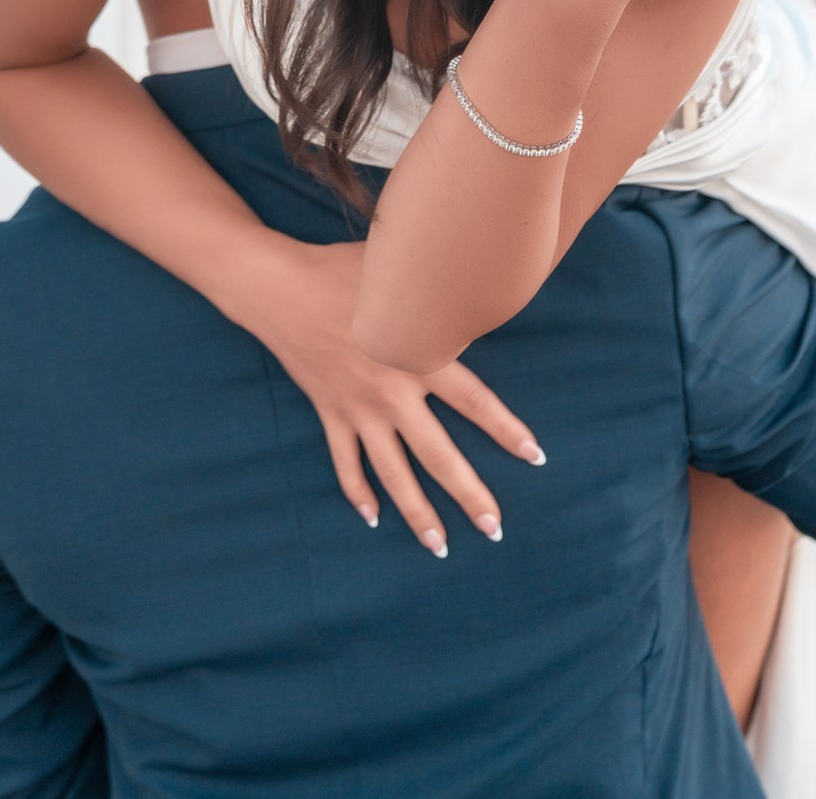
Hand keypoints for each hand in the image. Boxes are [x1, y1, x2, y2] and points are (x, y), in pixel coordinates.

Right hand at [242, 237, 542, 554]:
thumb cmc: (342, 270)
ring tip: (439, 546)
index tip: (534, 456)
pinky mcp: (330, 413)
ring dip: (417, 512)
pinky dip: (357, 491)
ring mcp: (358, 408)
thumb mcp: (399, 274)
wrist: (280, 287)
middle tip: (494, 528)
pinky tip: (372, 519)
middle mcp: (392, 392)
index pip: (474, 402)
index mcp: (417, 356)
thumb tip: (477, 285)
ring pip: (394, 473)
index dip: (506, 430)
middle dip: (469, 494)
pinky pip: (346, 462)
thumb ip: (437, 292)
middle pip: (438, 455)